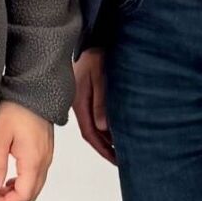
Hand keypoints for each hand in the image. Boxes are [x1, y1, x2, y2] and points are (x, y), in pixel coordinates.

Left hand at [0, 101, 54, 200]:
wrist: (32, 88)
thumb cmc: (16, 108)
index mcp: (33, 161)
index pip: (22, 195)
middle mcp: (44, 161)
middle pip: (30, 194)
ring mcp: (46, 156)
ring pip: (34, 186)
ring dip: (14, 192)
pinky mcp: (44, 150)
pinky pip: (35, 175)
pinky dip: (21, 182)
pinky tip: (7, 179)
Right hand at [71, 49, 115, 164]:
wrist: (92, 40)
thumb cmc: (95, 55)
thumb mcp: (99, 77)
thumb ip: (101, 101)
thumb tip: (103, 126)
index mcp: (79, 102)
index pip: (89, 132)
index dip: (102, 148)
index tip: (116, 160)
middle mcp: (80, 104)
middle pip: (92, 133)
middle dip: (106, 148)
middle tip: (122, 160)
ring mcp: (83, 100)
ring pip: (95, 126)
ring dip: (107, 139)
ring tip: (122, 150)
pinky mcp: (89, 95)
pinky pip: (97, 116)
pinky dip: (107, 127)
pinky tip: (117, 130)